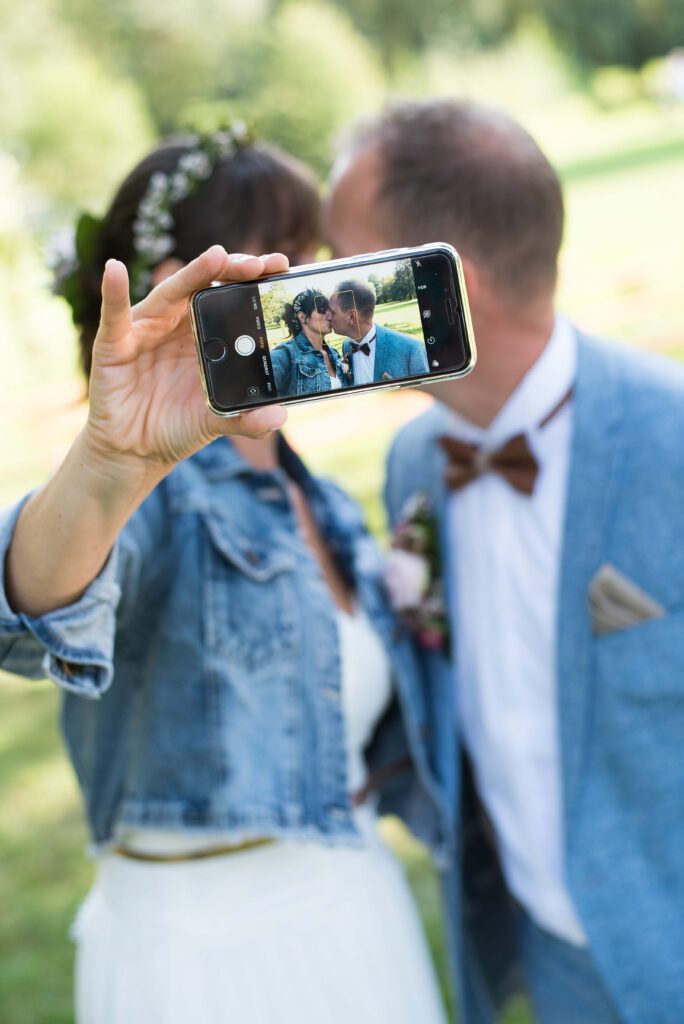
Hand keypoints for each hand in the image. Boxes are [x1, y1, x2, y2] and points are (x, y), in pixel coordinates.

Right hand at [85, 246, 287, 473]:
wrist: (137, 451)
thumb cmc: (177, 426)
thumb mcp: (216, 422)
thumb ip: (245, 420)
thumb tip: (277, 418)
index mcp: (205, 336)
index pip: (230, 298)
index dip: (252, 281)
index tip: (281, 266)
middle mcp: (176, 324)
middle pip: (205, 287)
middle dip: (233, 271)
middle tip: (260, 264)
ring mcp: (146, 331)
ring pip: (170, 294)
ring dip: (193, 273)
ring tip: (217, 256)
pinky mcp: (114, 344)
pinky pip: (115, 315)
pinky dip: (113, 292)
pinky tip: (114, 270)